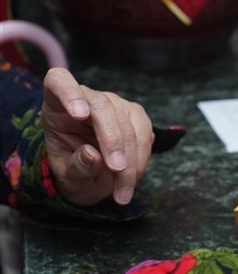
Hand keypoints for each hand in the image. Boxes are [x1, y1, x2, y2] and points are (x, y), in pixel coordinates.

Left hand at [40, 67, 153, 205]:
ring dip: (132, 161)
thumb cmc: (75, 172)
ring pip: (129, 125)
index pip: (59, 82)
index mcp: (57, 106)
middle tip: (117, 171)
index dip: (69, 92)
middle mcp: (88, 99)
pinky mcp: (136, 116)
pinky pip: (145, 135)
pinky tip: (132, 178)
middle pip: (103, 108)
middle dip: (113, 141)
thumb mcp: (69, 177)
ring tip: (123, 190)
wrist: (95, 178)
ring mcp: (115, 105)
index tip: (79, 114)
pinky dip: (141, 160)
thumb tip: (93, 155)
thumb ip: (77, 166)